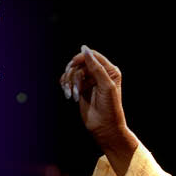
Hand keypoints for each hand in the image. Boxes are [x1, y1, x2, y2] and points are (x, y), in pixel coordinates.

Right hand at [60, 46, 136, 170]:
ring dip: (69, 82)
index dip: (81, 58)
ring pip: (72, 71)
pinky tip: (69, 95)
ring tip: (72, 96)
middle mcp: (99, 73)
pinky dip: (65, 86)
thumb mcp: (105, 85)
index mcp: (109, 70)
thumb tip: (84, 49)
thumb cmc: (110, 108)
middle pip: (79, 62)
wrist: (105, 127)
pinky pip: (67, 80)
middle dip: (73, 73)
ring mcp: (89, 81)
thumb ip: (95, 66)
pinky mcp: (80, 89)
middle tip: (74, 88)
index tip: (73, 65)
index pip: (92, 55)